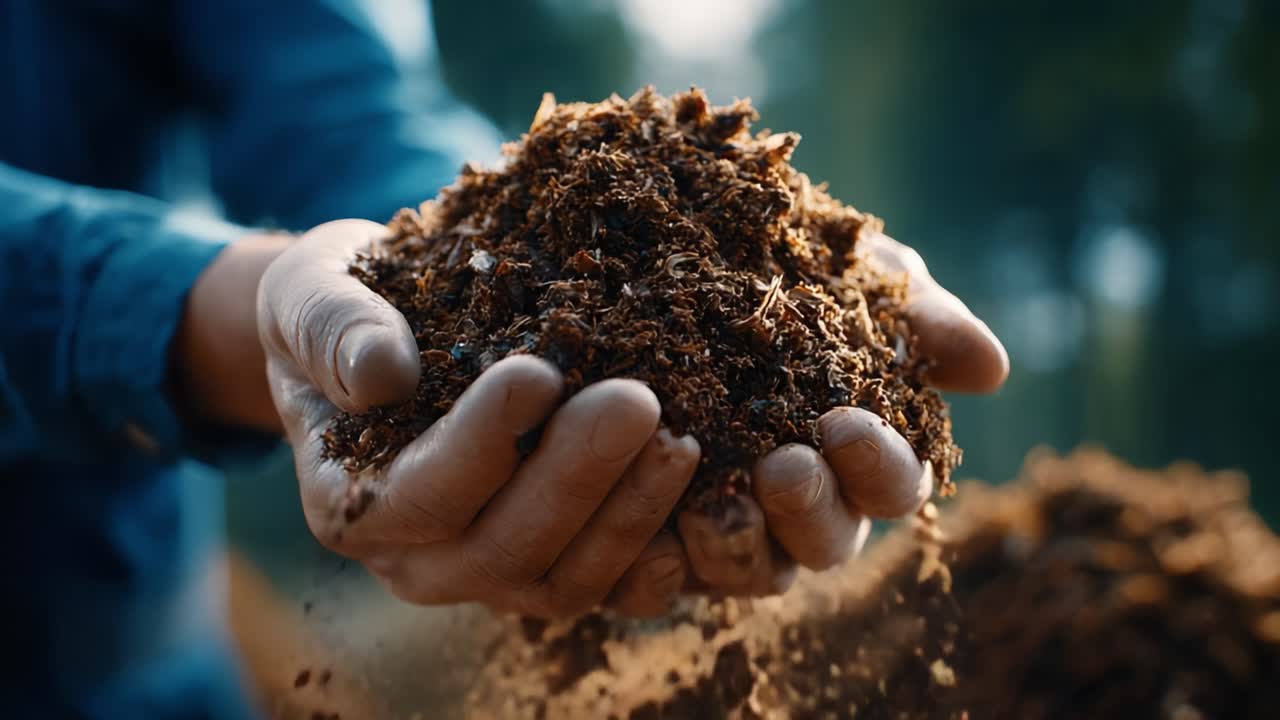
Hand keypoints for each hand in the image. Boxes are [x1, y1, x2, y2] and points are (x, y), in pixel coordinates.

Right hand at [257, 220, 699, 617]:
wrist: (377, 336)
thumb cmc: (341, 308)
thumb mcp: (312, 295)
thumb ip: (331, 329)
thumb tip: (380, 373)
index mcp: (350, 502)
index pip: (421, 492)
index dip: (481, 442)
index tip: (538, 372)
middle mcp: (416, 559)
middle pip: (503, 549)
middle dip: (575, 478)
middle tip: (639, 401)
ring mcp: (488, 571)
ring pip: (565, 578)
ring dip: (628, 515)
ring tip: (682, 438)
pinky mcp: (549, 563)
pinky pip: (610, 582)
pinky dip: (655, 542)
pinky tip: (701, 476)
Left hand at [676, 232, 1008, 597]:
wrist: (681, 257)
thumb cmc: (792, 272)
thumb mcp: (857, 276)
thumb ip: (922, 319)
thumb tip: (991, 368)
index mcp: (867, 455)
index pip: (895, 484)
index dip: (880, 464)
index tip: (846, 424)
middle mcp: (811, 504)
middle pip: (831, 540)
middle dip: (812, 508)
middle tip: (783, 466)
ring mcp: (741, 526)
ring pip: (757, 569)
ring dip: (743, 542)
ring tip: (717, 499)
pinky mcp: (669, 537)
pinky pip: (674, 574)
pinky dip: (670, 556)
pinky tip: (654, 519)